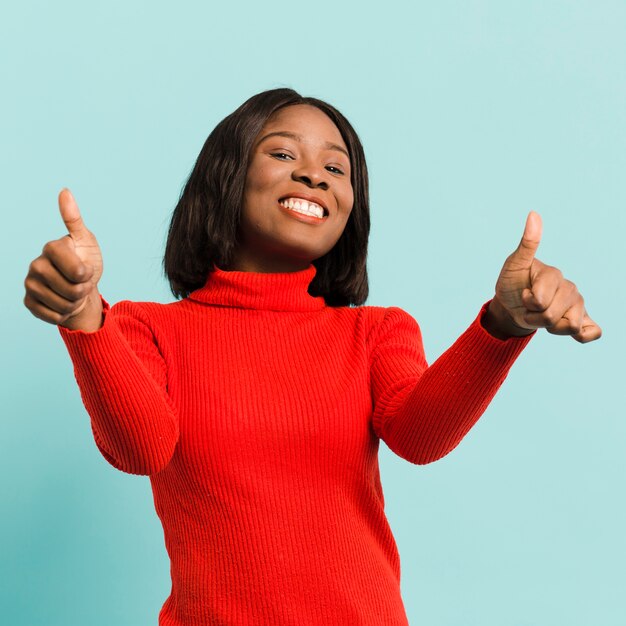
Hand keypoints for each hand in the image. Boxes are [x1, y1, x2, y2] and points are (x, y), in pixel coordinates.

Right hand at [24, 188, 103, 331]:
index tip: (85, 269)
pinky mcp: (28, 302)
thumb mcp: (86, 241)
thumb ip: (74, 219)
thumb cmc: (85, 262)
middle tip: (79, 283)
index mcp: (51, 248)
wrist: (80, 288)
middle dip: (82, 290)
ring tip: (72, 293)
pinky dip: (63, 314)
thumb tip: (64, 191)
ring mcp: (30, 284)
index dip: (87, 275)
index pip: (77, 271)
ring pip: (63, 304)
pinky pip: (52, 316)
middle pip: (72, 290)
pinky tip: (61, 303)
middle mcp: (36, 264)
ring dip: (74, 302)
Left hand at [483, 211, 600, 342]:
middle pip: (552, 316)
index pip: (541, 300)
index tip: (523, 294)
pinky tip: (569, 330)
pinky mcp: (582, 320)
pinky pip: (592, 332)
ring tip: (540, 315)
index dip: (527, 302)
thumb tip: (534, 214)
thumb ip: (527, 244)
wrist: (512, 305)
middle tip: (529, 307)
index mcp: (555, 274)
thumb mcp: (514, 265)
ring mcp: (578, 304)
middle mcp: (571, 287)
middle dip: (534, 317)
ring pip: (568, 326)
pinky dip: (581, 336)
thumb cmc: (513, 283)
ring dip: (548, 327)